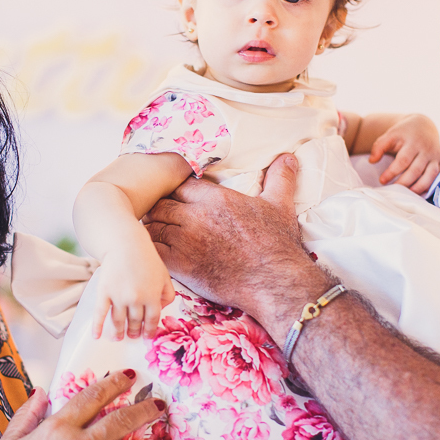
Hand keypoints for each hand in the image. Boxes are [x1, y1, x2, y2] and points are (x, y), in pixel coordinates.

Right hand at [92, 241, 174, 339]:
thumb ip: (168, 294)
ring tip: (118, 337)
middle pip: (135, 322)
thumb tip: (161, 309)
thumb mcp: (164, 275)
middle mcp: (137, 299)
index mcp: (153, 296)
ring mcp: (119, 297)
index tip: (147, 337)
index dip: (150, 331)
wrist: (125, 243)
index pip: (152, 320)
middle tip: (133, 335)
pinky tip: (96, 336)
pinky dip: (97, 326)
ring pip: (119, 321)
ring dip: (118, 332)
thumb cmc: (146, 258)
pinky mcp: (104, 292)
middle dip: (134, 331)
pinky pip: (100, 314)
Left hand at [145, 154, 332, 333]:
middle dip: (160, 208)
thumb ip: (280, 178)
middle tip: (162, 217)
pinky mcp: (180, 265)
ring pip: (153, 226)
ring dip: (154, 228)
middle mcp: (196, 215)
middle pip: (161, 203)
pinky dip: (151, 251)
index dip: (176, 191)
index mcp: (215, 198)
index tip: (178, 199)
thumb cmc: (278, 245)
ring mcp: (185, 241)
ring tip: (157, 233)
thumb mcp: (280, 205)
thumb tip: (288, 158)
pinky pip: (153, 251)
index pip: (180, 185)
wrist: (275, 282)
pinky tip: (156, 254)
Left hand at [369, 113, 439, 193]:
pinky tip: (420, 193)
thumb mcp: (390, 135)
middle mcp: (426, 150)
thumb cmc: (403, 133)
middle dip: (403, 182)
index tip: (382, 180)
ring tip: (406, 194)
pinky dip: (431, 186)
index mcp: (413, 142)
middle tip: (392, 190)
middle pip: (416, 170)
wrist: (423, 126)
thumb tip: (372, 161)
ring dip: (419, 187)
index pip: (403, 160)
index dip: (392, 172)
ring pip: (430, 175)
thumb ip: (379, 146)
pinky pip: (438, 177)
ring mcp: (435, 157)